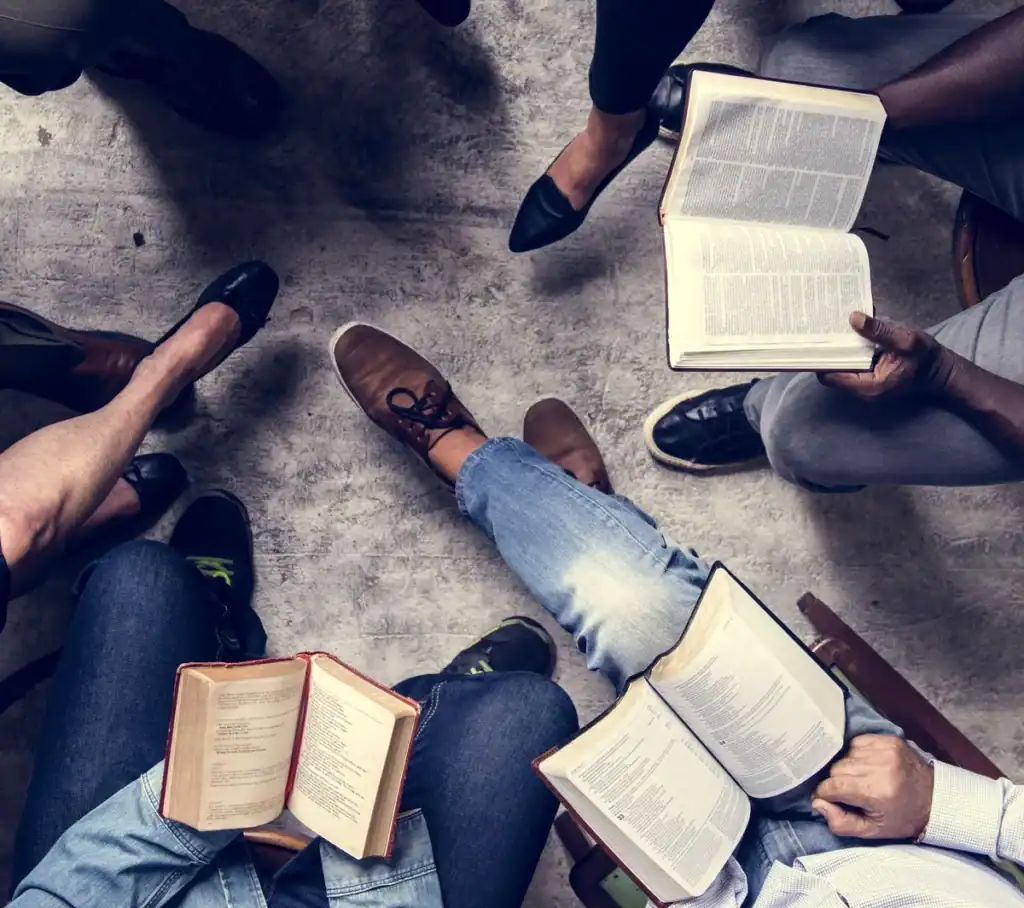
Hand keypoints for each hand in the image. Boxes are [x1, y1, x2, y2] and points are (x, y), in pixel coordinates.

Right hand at [811, 735, 933, 839]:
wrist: (935, 799)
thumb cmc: (901, 818)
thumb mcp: (872, 831)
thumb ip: (841, 822)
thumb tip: (817, 803)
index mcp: (877, 791)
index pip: (833, 786)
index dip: (826, 794)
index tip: (829, 799)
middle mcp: (880, 766)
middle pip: (837, 768)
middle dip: (837, 781)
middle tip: (850, 791)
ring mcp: (885, 749)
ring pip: (845, 755)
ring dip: (847, 767)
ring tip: (860, 778)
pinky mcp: (888, 739)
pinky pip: (856, 742)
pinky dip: (856, 754)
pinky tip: (866, 765)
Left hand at [819, 312, 956, 399]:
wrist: (941, 371)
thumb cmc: (927, 359)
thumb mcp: (907, 340)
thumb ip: (880, 331)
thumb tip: (852, 318)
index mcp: (868, 386)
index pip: (830, 375)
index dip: (821, 358)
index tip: (815, 338)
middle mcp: (862, 388)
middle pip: (832, 370)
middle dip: (827, 350)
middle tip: (819, 327)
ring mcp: (864, 383)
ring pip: (841, 365)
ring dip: (838, 347)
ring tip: (828, 325)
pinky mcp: (868, 375)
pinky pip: (851, 362)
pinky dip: (849, 348)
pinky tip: (845, 330)